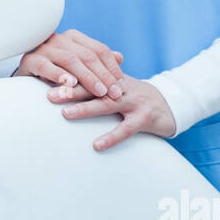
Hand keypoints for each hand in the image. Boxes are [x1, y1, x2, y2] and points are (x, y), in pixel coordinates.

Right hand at [15, 29, 124, 99]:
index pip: (99, 49)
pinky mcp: (30, 60)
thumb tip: (120, 56)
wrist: (27, 78)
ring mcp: (44, 48)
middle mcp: (59, 39)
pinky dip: (59, 75)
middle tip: (114, 93)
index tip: (122, 86)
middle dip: (104, 75)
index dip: (112, 68)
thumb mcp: (79, 67)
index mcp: (74, 37)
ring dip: (88, 77)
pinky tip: (70, 84)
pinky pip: (46, 66)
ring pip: (71, 60)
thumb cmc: (57, 73)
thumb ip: (98, 62)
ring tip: (99, 92)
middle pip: (87, 55)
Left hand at [50, 73, 177, 150]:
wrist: (172, 104)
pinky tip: (96, 145)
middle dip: (70, 90)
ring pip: (106, 104)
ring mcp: (134, 101)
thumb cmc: (137, 98)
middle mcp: (121, 87)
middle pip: (93, 86)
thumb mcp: (117, 86)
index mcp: (112, 79)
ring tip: (66, 114)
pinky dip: (111, 137)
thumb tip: (65, 83)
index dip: (68, 77)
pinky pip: (126, 129)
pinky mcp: (145, 117)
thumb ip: (96, 83)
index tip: (47, 79)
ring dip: (85, 108)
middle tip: (49, 95)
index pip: (88, 75)